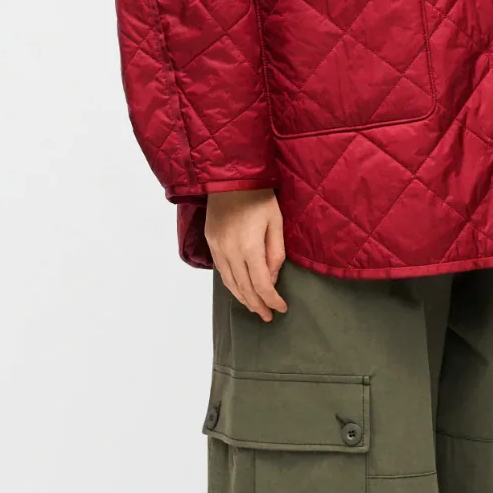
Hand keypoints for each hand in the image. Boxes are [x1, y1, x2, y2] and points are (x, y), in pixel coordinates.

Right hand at [204, 189, 288, 320]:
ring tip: (255, 308)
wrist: (230, 177)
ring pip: (229, 283)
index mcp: (250, 248)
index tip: (281, 308)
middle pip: (244, 288)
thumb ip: (275, 252)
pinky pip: (221, 271)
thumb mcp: (276, 223)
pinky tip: (239, 290)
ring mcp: (217, 248)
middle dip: (258, 305)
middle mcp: (230, 252)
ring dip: (243, 299)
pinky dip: (231, 285)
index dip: (272, 300)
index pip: (261, 285)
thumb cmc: (260, 197)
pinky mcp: (210, 243)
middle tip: (268, 315)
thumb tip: (272, 278)